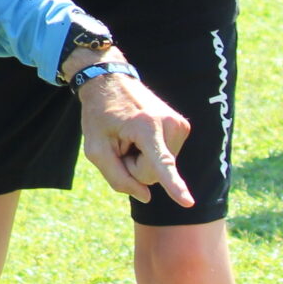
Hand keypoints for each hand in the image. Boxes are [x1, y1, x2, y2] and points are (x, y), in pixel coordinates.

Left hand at [74, 67, 194, 206]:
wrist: (111, 81)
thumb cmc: (100, 115)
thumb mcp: (95, 148)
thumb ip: (116, 177)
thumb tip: (146, 197)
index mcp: (146, 126)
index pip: (161, 163)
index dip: (174, 185)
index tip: (188, 202)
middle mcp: (170, 124)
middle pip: (152, 174)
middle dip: (133, 165)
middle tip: (121, 140)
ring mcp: (180, 124)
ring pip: (160, 168)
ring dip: (142, 158)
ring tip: (130, 135)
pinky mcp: (183, 127)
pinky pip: (166, 159)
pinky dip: (150, 153)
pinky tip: (141, 135)